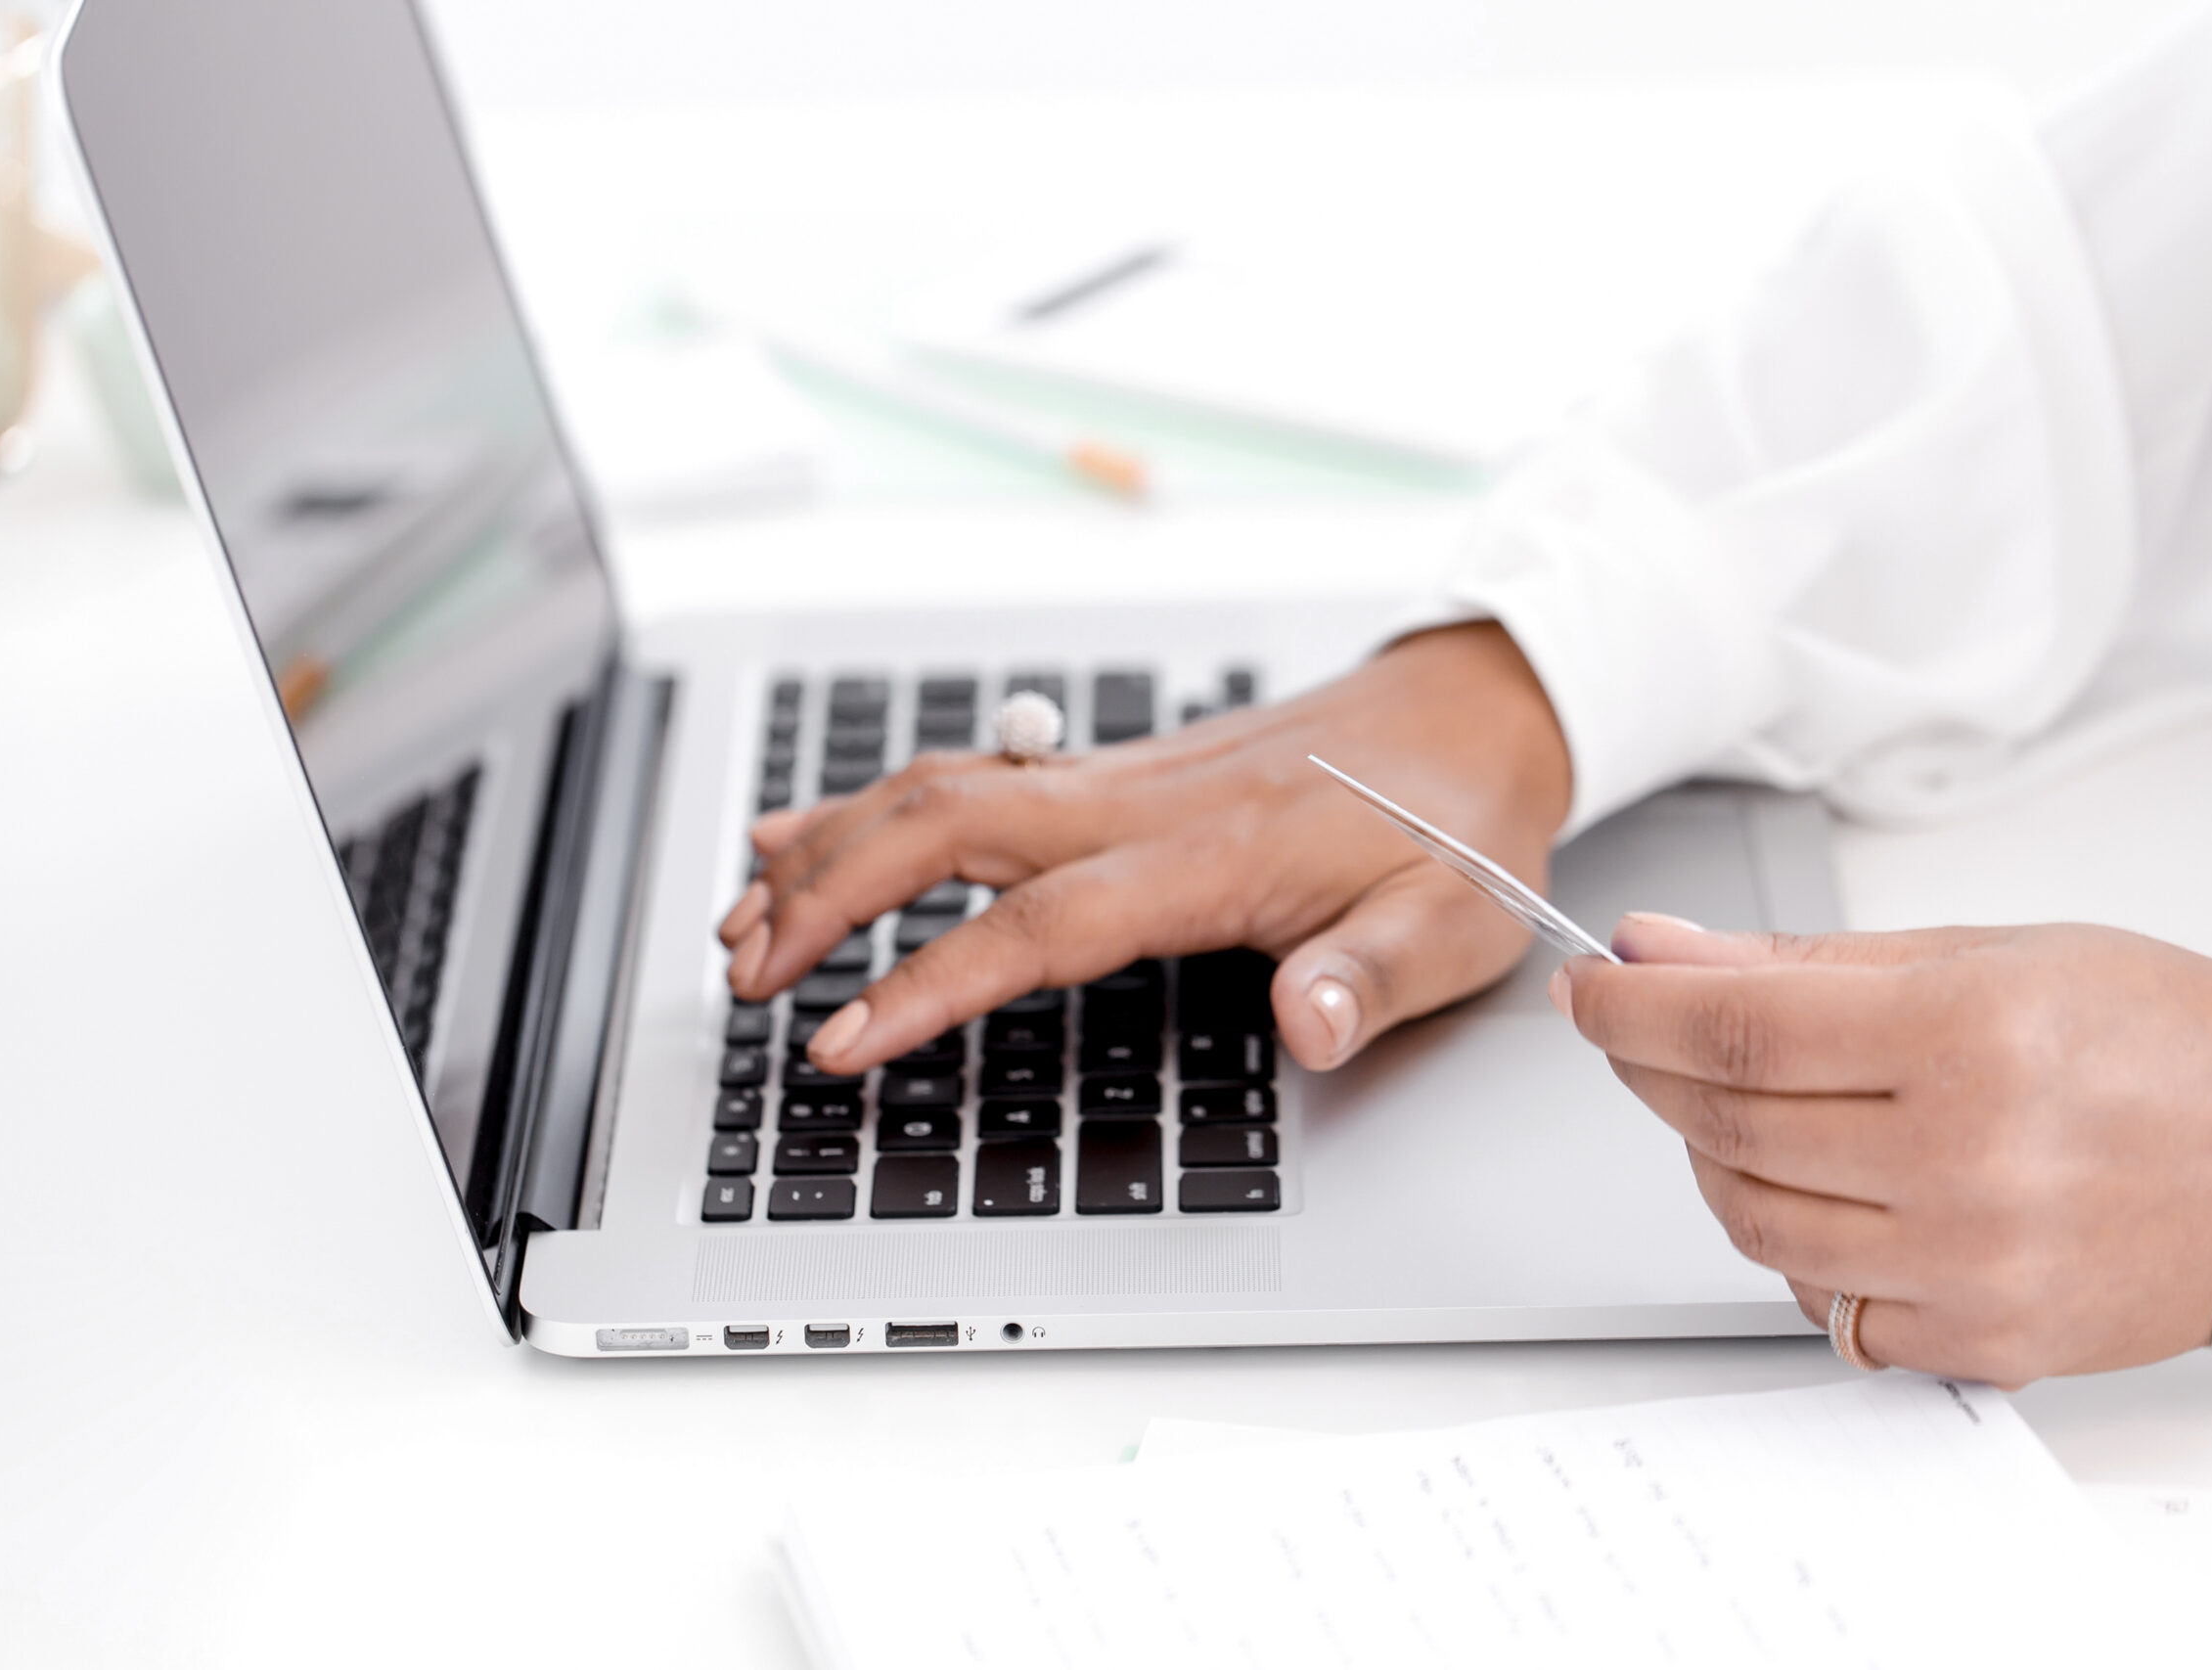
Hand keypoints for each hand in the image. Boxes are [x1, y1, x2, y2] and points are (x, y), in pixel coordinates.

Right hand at [716, 622, 1572, 1075]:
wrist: (1472, 714)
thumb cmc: (1460, 826)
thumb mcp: (1455, 923)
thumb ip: (1373, 977)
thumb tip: (1304, 1024)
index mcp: (1206, 853)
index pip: (1037, 922)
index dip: (928, 979)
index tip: (841, 1036)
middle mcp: (1136, 802)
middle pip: (942, 828)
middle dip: (826, 898)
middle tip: (744, 976)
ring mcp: (1114, 779)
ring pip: (936, 792)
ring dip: (828, 848)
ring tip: (739, 916)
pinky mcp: (1109, 776)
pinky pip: (966, 781)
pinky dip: (872, 809)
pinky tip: (812, 835)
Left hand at [1554, 915, 2211, 1385]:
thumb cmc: (2158, 1040)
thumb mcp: (1981, 954)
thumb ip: (1801, 963)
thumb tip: (1660, 953)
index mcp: (1964, 1037)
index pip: (1729, 1028)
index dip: (1628, 1008)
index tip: (1588, 988)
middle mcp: (1964, 1159)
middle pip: (1725, 1122)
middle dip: (1655, 1069)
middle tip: (1644, 1032)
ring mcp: (1972, 1263)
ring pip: (1753, 1219)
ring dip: (1713, 1157)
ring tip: (1741, 1110)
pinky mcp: (1984, 1340)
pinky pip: (1824, 1304)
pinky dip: (1795, 1245)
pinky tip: (1824, 1193)